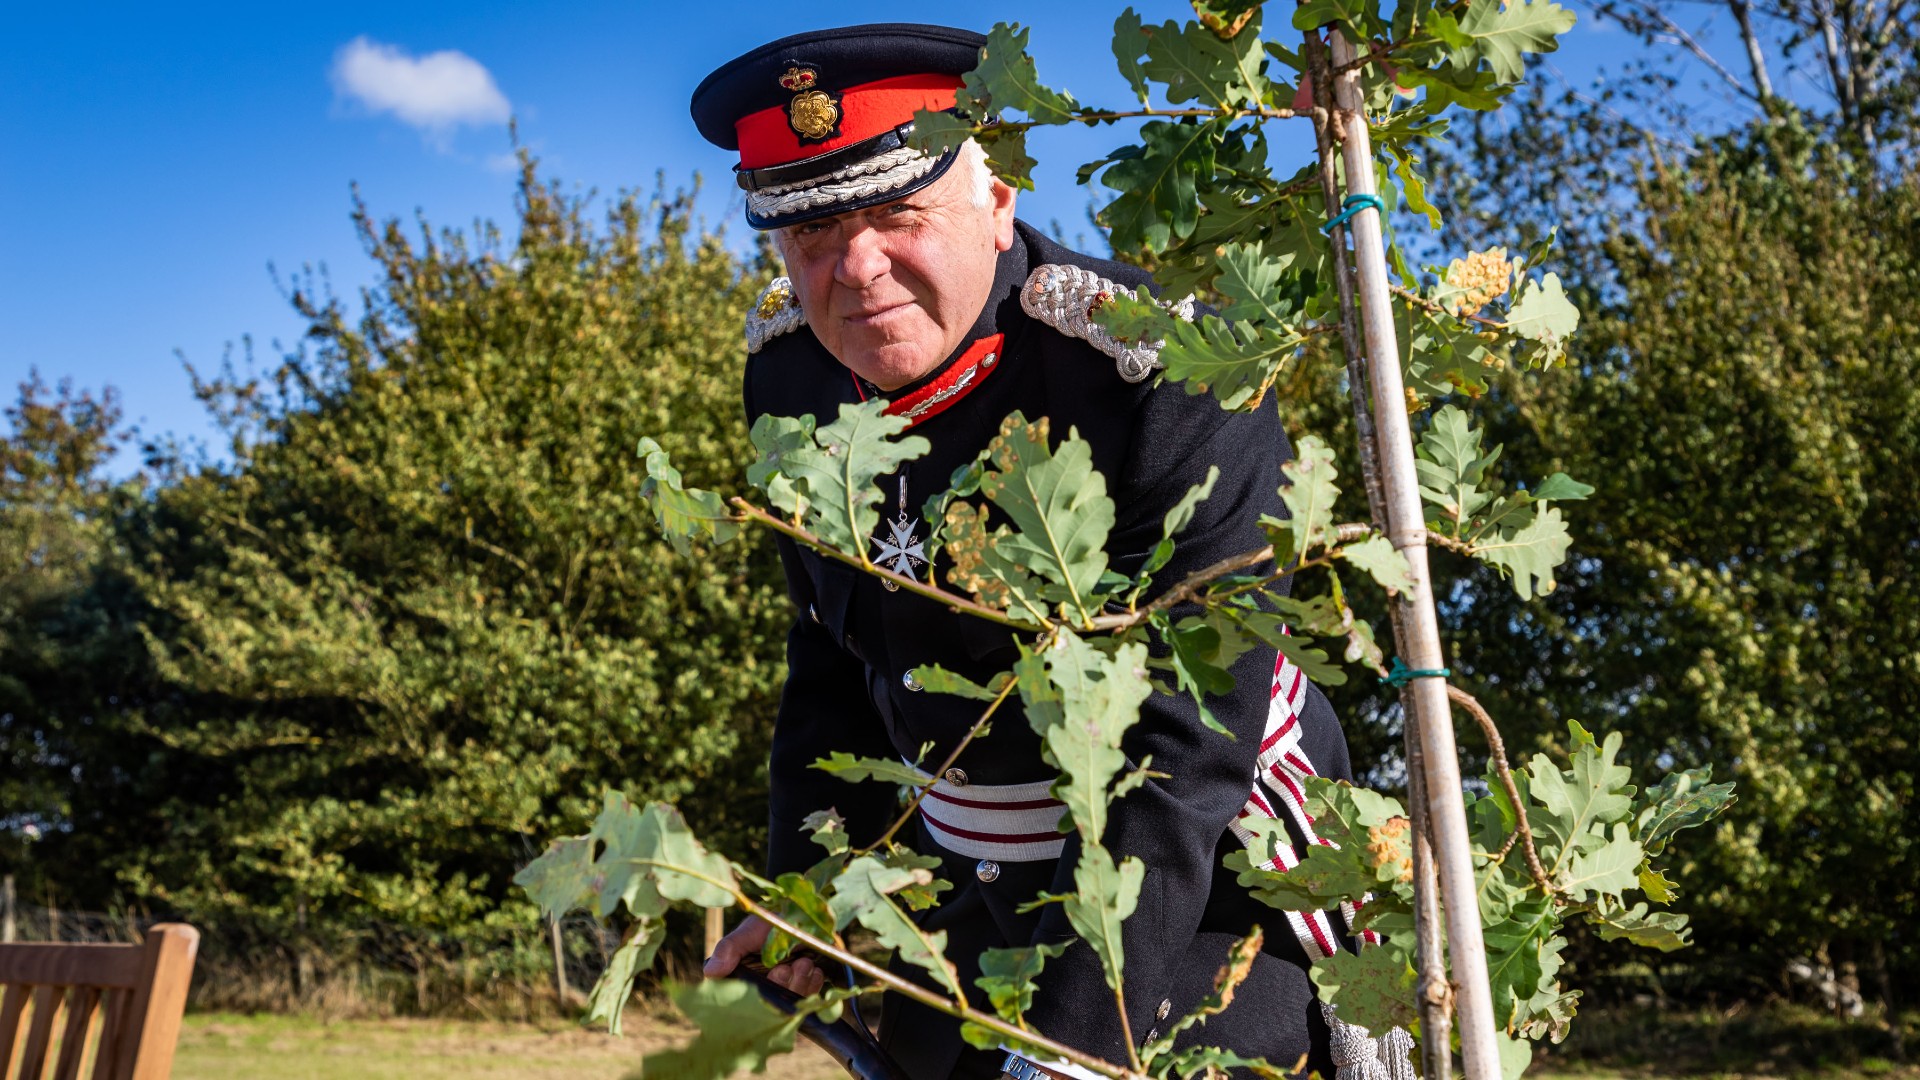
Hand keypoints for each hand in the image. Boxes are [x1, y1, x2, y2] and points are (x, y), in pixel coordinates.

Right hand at [701, 914, 828, 994]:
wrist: (804, 913)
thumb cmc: (771, 920)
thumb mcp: (748, 931)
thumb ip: (729, 949)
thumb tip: (709, 973)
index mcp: (744, 978)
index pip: (744, 1001)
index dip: (761, 996)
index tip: (777, 971)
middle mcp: (762, 987)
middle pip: (771, 1006)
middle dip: (785, 985)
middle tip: (789, 965)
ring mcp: (784, 990)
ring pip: (790, 1003)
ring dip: (800, 983)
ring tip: (804, 961)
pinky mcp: (804, 990)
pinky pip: (810, 999)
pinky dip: (812, 984)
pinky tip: (813, 969)